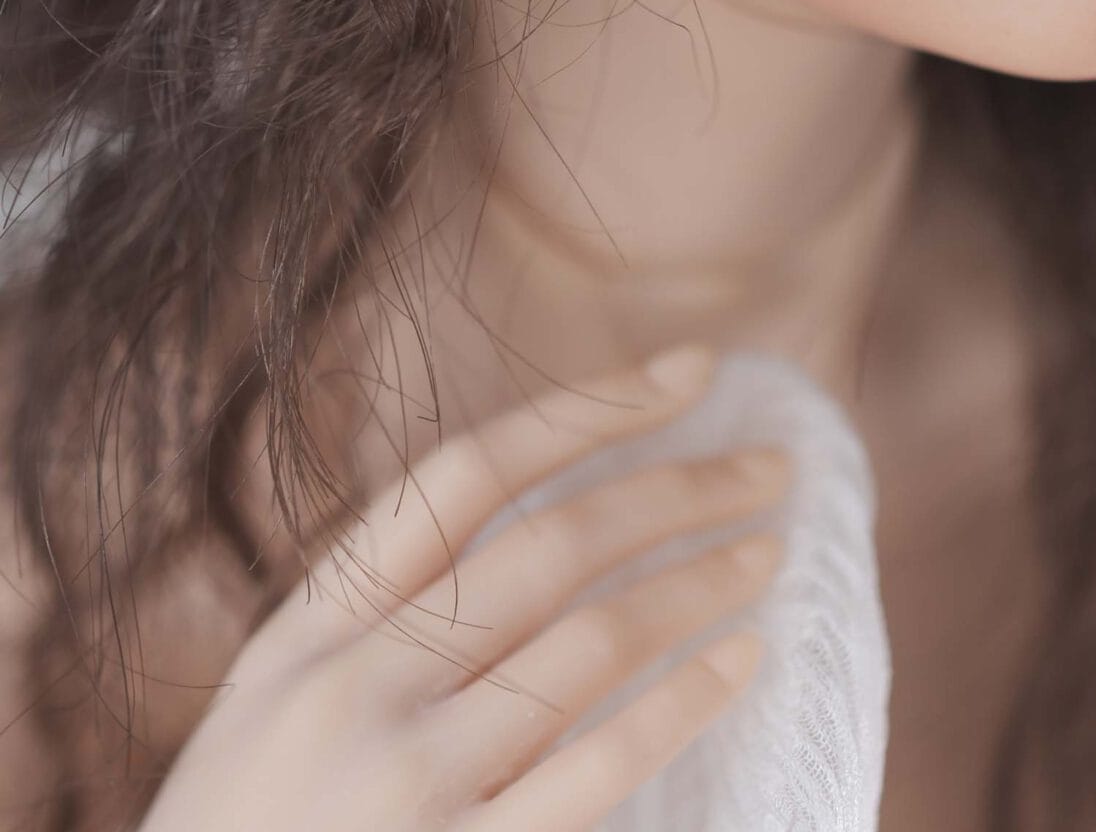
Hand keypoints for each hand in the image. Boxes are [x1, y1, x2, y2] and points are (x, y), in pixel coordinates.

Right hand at [138, 347, 790, 829]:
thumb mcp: (270, 715)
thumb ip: (375, 630)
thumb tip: (524, 542)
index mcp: (310, 630)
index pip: (468, 474)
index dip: (587, 410)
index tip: (688, 371)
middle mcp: (357, 685)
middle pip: (551, 542)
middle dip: (678, 488)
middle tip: (771, 467)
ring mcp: (406, 780)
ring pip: (591, 637)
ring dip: (699, 584)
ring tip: (766, 555)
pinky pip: (596, 760)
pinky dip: (681, 698)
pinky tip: (739, 662)